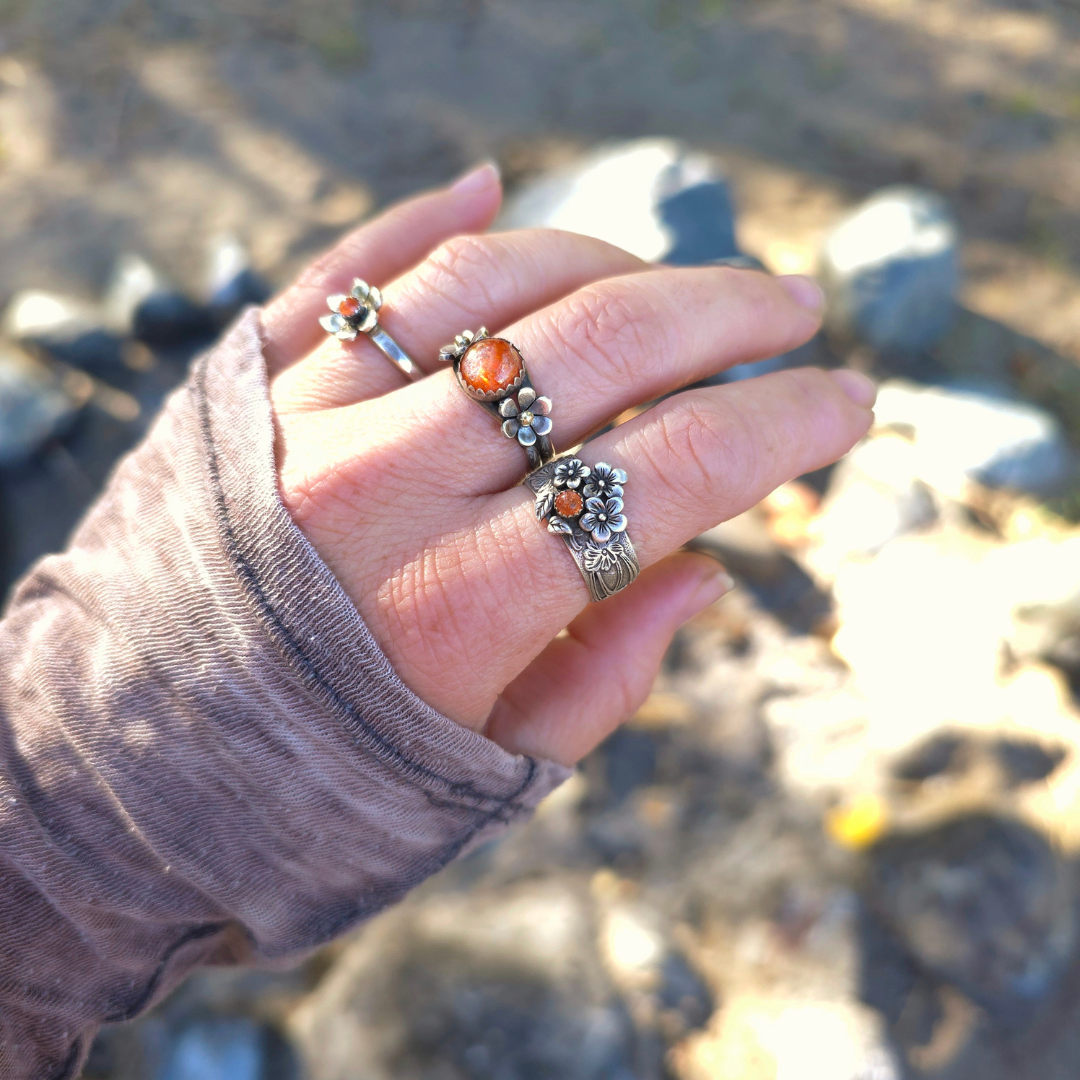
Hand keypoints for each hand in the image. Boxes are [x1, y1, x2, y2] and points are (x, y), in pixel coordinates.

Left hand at [264, 164, 874, 764]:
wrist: (132, 766)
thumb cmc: (323, 784)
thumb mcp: (488, 770)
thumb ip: (608, 673)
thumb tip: (706, 568)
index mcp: (464, 606)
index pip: (671, 472)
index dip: (781, 426)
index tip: (847, 404)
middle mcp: (386, 488)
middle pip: (600, 346)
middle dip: (725, 314)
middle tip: (792, 309)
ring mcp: (307, 417)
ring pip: (489, 282)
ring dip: (606, 260)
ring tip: (669, 280)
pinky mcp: (245, 383)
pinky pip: (348, 270)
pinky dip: (429, 222)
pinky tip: (494, 188)